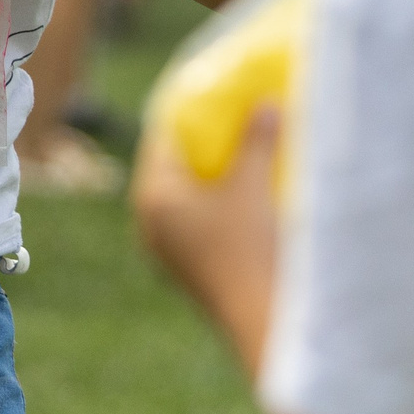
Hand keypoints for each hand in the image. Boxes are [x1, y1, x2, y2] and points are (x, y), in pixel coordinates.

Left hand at [131, 102, 282, 373]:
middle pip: (168, 169)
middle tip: (223, 121)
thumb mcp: (253, 183)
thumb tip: (265, 102)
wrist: (262, 317)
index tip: (205, 95)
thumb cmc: (251, 243)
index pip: (160, 139)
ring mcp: (165, 251)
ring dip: (204, 178)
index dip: (183, 115)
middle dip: (196, 146)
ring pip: (179, 199)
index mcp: (152, 195)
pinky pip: (191, 223)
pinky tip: (237, 198)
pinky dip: (210, 205)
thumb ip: (256, 139)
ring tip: (233, 156)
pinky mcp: (185, 271)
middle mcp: (148, 223)